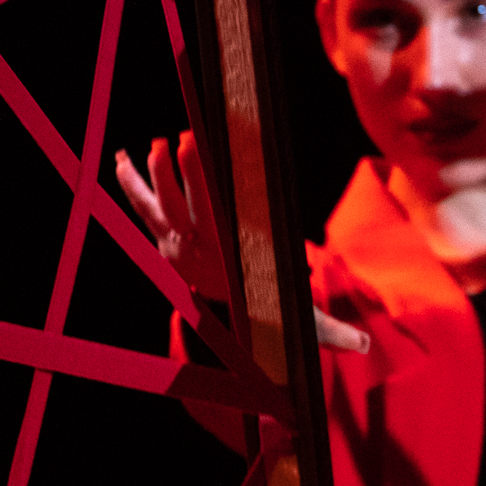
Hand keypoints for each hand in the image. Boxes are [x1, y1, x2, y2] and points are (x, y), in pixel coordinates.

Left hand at [115, 132, 368, 351]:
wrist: (223, 326)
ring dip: (152, 176)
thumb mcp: (300, 325)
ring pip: (159, 207)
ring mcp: (175, 247)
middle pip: (185, 208)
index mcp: (227, 263)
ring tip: (153, 145)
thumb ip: (331, 335)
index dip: (211, 192)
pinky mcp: (164, 241)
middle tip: (181, 139)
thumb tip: (365, 346)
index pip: (217, 221)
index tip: (213, 164)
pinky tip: (121, 158)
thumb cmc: (269, 312)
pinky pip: (143, 210)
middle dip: (182, 174)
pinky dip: (131, 184)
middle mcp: (195, 254)